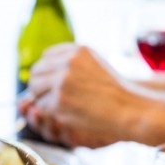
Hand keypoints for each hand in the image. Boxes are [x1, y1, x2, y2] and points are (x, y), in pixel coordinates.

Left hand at [20, 45, 153, 147]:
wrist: (129, 110)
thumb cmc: (114, 91)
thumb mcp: (96, 64)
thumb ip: (71, 61)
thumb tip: (41, 64)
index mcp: (77, 51)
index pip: (46, 56)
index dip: (46, 71)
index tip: (53, 83)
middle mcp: (68, 62)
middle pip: (36, 72)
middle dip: (40, 86)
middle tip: (51, 98)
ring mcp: (63, 81)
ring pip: (35, 90)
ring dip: (43, 99)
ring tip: (62, 106)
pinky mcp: (59, 101)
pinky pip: (42, 106)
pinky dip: (51, 112)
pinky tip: (67, 114)